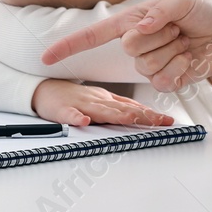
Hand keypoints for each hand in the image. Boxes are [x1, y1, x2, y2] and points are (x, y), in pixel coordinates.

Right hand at [30, 78, 174, 127]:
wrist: (43, 90)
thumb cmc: (74, 98)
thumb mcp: (101, 101)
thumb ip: (121, 107)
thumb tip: (145, 114)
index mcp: (107, 99)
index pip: (132, 107)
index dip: (150, 114)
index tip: (168, 122)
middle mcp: (98, 100)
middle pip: (121, 108)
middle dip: (141, 115)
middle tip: (158, 122)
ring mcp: (80, 104)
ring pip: (99, 110)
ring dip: (115, 115)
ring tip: (131, 119)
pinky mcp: (61, 109)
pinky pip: (68, 114)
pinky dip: (75, 118)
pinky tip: (83, 122)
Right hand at [41, 0, 211, 91]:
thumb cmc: (202, 14)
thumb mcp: (182, 3)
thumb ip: (158, 12)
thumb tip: (139, 29)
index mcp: (132, 22)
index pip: (94, 35)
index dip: (69, 46)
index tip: (46, 58)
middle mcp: (136, 44)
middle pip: (130, 47)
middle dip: (160, 35)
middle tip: (178, 28)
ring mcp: (150, 64)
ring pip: (147, 65)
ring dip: (172, 50)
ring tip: (184, 41)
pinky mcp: (165, 81)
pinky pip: (161, 81)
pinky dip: (179, 67)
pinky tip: (188, 59)